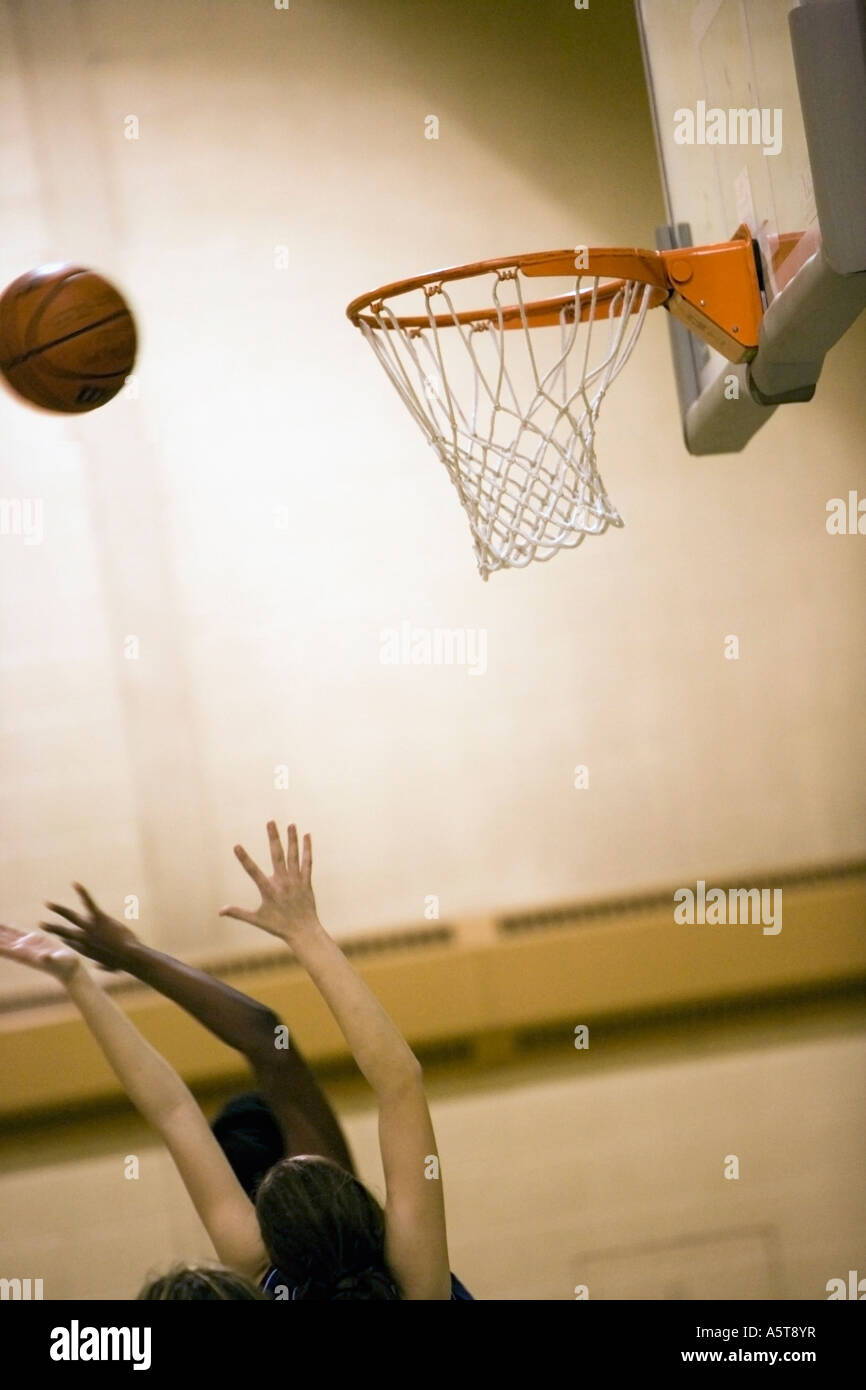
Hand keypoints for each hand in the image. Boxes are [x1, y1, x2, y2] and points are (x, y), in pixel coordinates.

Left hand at [0, 923, 80, 980]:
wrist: (70, 969)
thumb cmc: (65, 966)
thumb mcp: (58, 962)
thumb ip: (50, 959)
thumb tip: (43, 956)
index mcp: (26, 955)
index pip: (5, 949)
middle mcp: (23, 950)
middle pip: (2, 942)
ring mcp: (28, 945)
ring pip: (8, 937)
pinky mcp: (35, 941)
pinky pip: (18, 933)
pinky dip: (9, 929)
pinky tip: (3, 925)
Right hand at [42, 883, 139, 971]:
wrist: (128, 956)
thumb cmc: (123, 962)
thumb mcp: (111, 967)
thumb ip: (102, 966)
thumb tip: (98, 967)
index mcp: (86, 950)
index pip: (72, 943)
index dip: (66, 939)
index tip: (62, 937)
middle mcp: (84, 939)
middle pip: (64, 932)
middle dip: (52, 928)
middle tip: (41, 924)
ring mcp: (90, 928)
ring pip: (70, 916)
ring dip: (58, 909)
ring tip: (48, 903)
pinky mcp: (99, 918)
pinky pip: (88, 903)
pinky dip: (82, 892)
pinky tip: (75, 884)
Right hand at [219, 822, 318, 940]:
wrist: (303, 932)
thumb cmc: (278, 926)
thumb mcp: (256, 920)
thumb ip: (238, 913)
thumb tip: (219, 911)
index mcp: (269, 891)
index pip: (253, 872)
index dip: (244, 859)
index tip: (236, 846)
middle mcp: (283, 883)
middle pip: (277, 856)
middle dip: (273, 838)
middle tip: (270, 822)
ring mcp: (296, 881)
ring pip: (294, 856)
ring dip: (292, 839)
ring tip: (290, 824)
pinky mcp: (306, 882)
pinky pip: (307, 862)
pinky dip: (307, 849)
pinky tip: (307, 836)